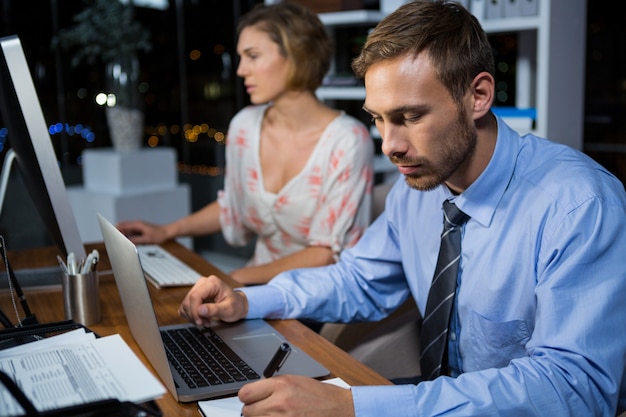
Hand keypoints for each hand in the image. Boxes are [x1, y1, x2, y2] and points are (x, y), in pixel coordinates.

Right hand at [116, 220, 168, 243]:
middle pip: (122, 227)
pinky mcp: (140, 231)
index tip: (109, 234)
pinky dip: (127, 238)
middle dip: (116, 233)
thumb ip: (135, 240)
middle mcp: (137, 225)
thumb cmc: (160, 235)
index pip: (122, 225)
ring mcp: (138, 228)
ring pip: (126, 231)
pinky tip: (126, 243)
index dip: (114, 229)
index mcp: (137, 224)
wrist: (168, 233)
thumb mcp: (147, 239)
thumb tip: (125, 242)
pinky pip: (131, 234)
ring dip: (122, 236)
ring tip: (118, 243)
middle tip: (112, 240)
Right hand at [178, 275, 247, 325]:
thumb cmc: (236, 305)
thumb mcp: (229, 309)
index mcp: (212, 283)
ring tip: (205, 321)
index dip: (194, 310)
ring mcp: (197, 289)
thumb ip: (215, 309)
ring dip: (193, 316)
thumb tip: (200, 310)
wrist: (237, 305)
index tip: (199, 321)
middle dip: (194, 315)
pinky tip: (201, 318)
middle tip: (205, 323)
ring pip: (185, 304)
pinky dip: (191, 316)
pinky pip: (185, 307)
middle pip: (188, 300)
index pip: (195, 295)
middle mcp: (203, 283)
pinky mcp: (194, 296)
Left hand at [239, 375, 354, 416]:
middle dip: (254, 411)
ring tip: (275, 415)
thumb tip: (254, 393)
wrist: (339, 409)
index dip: (248, 397)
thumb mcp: (295, 381)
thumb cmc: (320, 395)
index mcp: (281, 384)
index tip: (251, 399)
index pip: (245, 393)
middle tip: (264, 410)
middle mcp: (280, 402)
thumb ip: (273, 386)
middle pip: (247, 412)